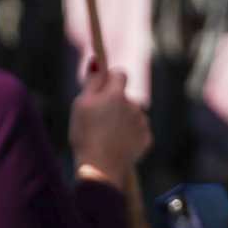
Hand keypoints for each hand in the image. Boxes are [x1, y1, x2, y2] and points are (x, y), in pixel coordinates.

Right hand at [69, 60, 150, 180]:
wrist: (100, 167)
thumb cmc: (85, 134)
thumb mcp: (81, 105)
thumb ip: (92, 81)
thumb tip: (97, 61)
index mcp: (116, 94)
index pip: (120, 74)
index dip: (110, 79)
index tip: (102, 88)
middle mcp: (134, 105)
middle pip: (124, 97)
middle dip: (114, 103)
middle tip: (98, 120)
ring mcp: (142, 122)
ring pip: (132, 114)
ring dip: (122, 119)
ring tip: (106, 135)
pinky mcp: (146, 138)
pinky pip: (138, 131)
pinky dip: (129, 135)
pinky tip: (116, 144)